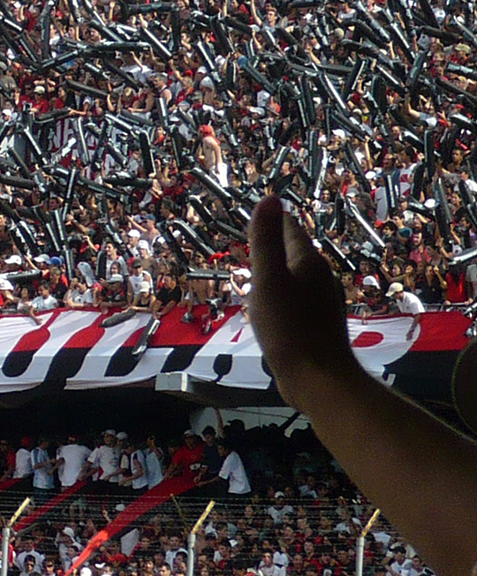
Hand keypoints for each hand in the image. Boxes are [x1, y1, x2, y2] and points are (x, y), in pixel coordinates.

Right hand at [246, 197, 359, 404]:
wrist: (318, 377)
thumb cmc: (288, 327)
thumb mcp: (267, 280)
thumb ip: (265, 240)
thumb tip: (271, 198)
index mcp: (308, 262)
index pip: (291, 229)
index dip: (274, 219)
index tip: (259, 210)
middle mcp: (320, 278)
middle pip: (295, 252)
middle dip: (275, 243)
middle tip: (254, 236)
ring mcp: (321, 301)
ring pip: (297, 276)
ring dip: (278, 270)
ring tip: (258, 269)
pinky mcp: (317, 323)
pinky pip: (297, 298)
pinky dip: (282, 293)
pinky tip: (271, 306)